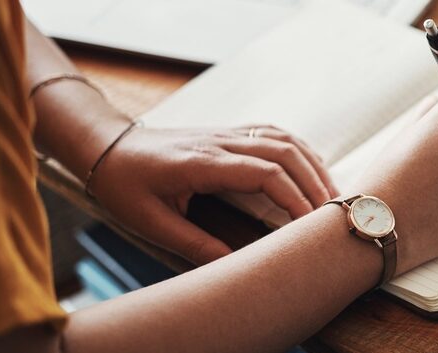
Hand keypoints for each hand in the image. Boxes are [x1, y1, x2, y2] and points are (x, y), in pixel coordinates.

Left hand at [89, 125, 337, 264]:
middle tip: (332, 213)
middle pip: (284, 152)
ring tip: (331, 193)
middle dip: (314, 182)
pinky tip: (311, 167)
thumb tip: (233, 267)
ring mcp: (225, 133)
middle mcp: (219, 142)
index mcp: (201, 163)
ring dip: (312, 164)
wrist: (106, 147)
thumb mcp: (150, 222)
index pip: (264, 173)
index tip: (308, 224)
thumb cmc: (124, 185)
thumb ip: (193, 244)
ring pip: (283, 139)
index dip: (293, 197)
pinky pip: (273, 133)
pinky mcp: (227, 132)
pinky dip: (299, 149)